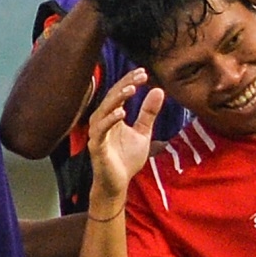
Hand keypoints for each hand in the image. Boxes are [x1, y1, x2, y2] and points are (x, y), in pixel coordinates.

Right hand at [84, 66, 162, 208]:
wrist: (118, 184)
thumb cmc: (126, 158)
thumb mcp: (143, 132)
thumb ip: (149, 113)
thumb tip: (159, 90)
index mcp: (112, 115)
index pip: (120, 93)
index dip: (130, 81)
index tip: (144, 73)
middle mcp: (102, 120)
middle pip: (112, 97)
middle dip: (126, 84)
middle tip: (141, 75)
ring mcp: (97, 133)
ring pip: (104, 110)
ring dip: (117, 99)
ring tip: (132, 89)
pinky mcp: (96, 146)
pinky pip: (101, 130)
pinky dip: (110, 120)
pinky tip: (121, 113)